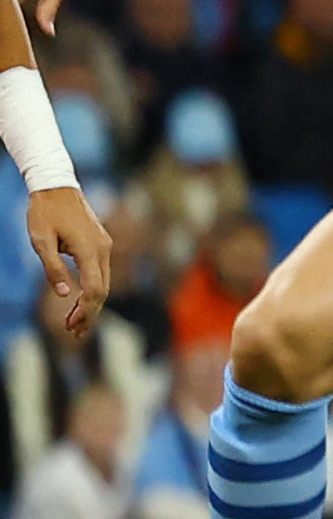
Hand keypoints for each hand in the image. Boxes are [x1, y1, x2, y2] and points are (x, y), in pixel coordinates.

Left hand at [26, 184, 109, 336]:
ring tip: (74, 322)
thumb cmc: (44, 212)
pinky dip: (94, 290)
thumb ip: (53, 268)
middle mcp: (103, 250)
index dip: (85, 311)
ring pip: (104, 283)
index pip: (95, 289)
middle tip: (73, 333)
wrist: (57, 186)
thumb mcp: (40, 241)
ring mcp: (105, 246)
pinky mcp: (101, 243)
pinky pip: (102, 273)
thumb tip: (66, 294)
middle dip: (89, 314)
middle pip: (103, 290)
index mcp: (89, 250)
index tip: (71, 326)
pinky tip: (81, 298)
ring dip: (91, 304)